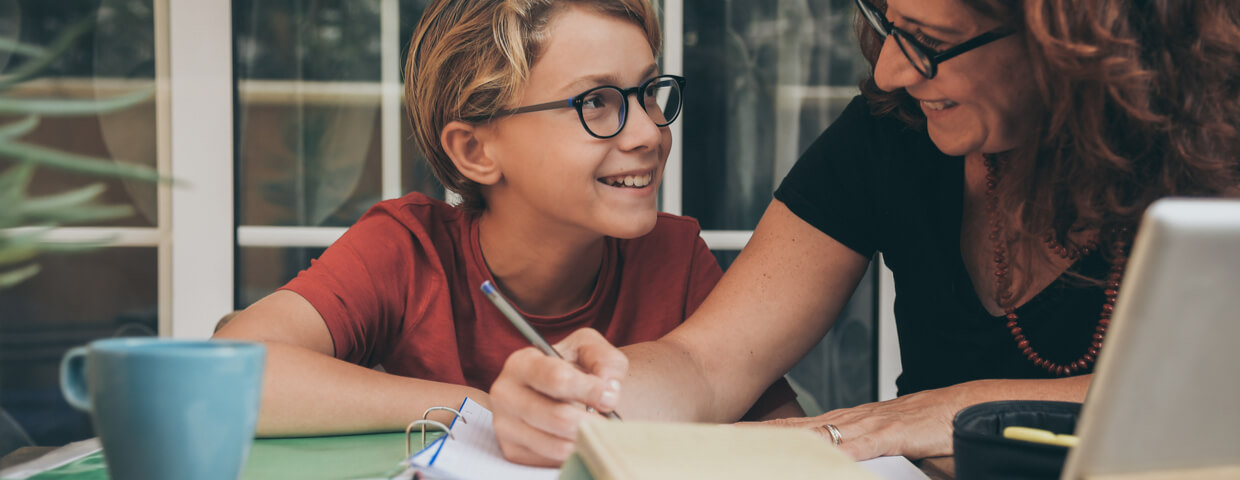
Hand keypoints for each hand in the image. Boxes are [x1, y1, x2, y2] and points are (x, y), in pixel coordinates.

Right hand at [490, 328, 626, 465]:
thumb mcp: (590, 348)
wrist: (559, 390)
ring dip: (587, 439)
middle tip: (609, 420)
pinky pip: (553, 461)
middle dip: (593, 421)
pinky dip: (574, 452)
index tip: (609, 397)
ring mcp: (505, 425)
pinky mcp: (513, 451)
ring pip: (558, 444)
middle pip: (559, 417)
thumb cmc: (574, 366)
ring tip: (597, 428)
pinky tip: (579, 438)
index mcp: (521, 363)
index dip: (591, 390)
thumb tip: (608, 391)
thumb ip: (605, 360)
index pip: (558, 379)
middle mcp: (505, 394)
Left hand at [752, 384, 971, 459]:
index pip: (802, 430)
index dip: (771, 435)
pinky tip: (811, 459)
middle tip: (722, 438)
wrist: (979, 412)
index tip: (740, 438)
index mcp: (856, 423)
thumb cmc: (941, 432)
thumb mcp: (898, 453)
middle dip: (761, 434)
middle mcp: (857, 420)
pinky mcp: (894, 434)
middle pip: (798, 428)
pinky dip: (834, 453)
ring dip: (782, 440)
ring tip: (746, 445)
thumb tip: (846, 470)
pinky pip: (858, 445)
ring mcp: (873, 424)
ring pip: (817, 433)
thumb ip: (871, 461)